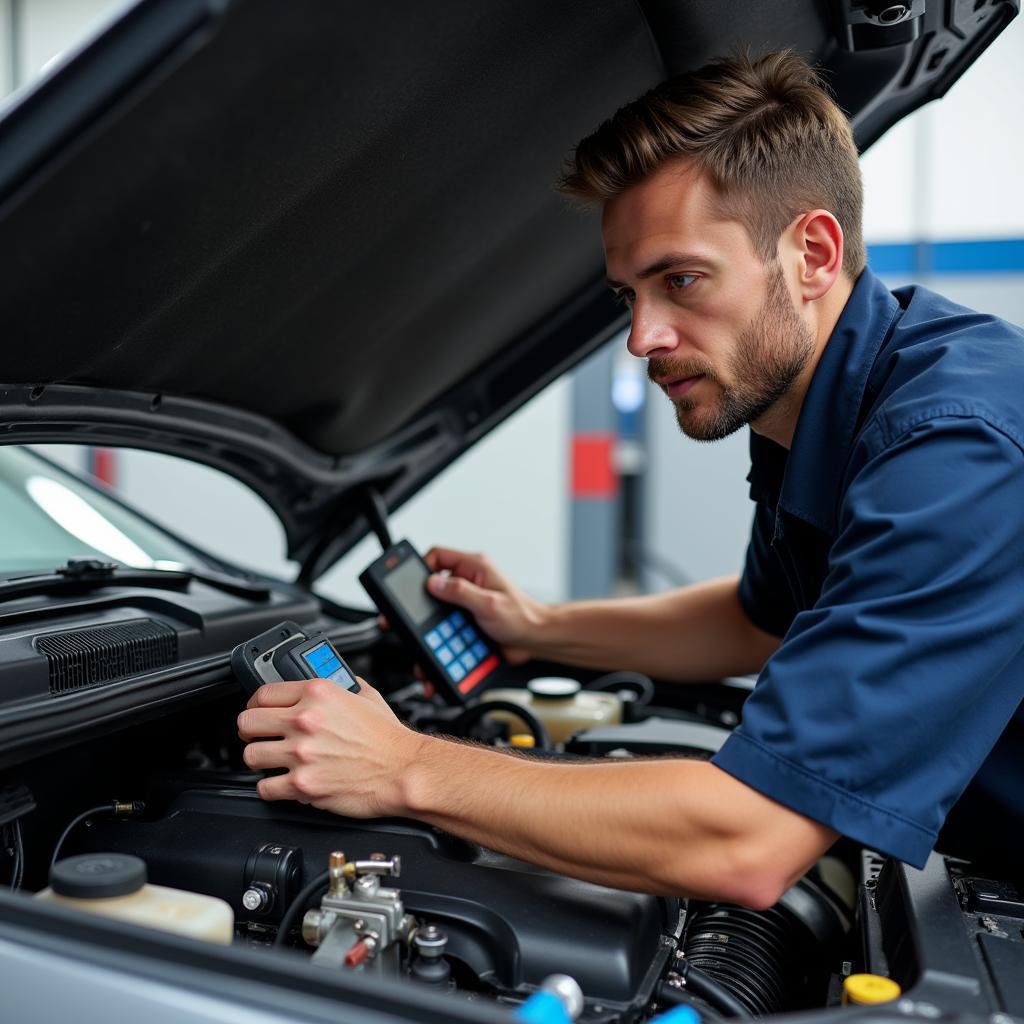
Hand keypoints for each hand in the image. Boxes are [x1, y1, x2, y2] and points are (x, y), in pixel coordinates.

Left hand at [237, 678, 423, 816]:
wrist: (403, 770)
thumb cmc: (388, 738)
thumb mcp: (366, 696)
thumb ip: (342, 686)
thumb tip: (333, 682)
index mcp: (317, 693)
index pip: (263, 693)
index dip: (256, 703)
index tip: (258, 711)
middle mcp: (305, 720)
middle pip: (247, 722)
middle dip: (250, 731)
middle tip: (259, 736)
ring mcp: (301, 754)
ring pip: (250, 756)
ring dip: (259, 760)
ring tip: (271, 762)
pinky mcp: (302, 784)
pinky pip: (265, 788)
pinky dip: (270, 788)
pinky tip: (281, 784)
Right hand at [423, 547, 547, 664]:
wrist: (535, 640)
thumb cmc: (522, 617)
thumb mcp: (489, 604)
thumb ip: (460, 592)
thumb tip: (432, 583)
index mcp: (475, 567)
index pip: (438, 556)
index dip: (421, 567)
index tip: (412, 586)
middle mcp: (469, 580)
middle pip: (433, 585)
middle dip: (423, 605)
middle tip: (411, 619)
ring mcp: (467, 600)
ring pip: (437, 609)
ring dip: (433, 627)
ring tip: (433, 642)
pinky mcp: (466, 617)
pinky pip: (445, 625)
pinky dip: (442, 639)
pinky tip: (444, 651)